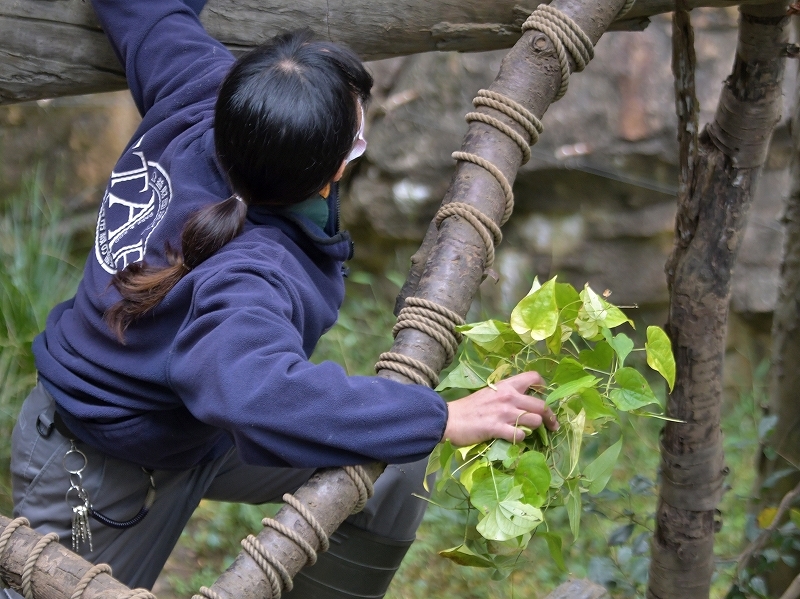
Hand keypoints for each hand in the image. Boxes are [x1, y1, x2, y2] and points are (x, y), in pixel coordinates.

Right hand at [442, 371, 557, 446]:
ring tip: (528, 430)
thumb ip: (506, 395)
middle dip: (550, 416)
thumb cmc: (468, 407)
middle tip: (552, 425)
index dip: (543, 387)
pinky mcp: (498, 428)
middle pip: (541, 405)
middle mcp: (509, 397)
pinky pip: (521, 435)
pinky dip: (520, 438)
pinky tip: (514, 437)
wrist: (449, 418)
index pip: (533, 377)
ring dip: (535, 428)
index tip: (544, 396)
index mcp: (506, 385)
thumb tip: (522, 402)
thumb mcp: (489, 393)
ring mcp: (504, 413)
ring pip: (535, 420)